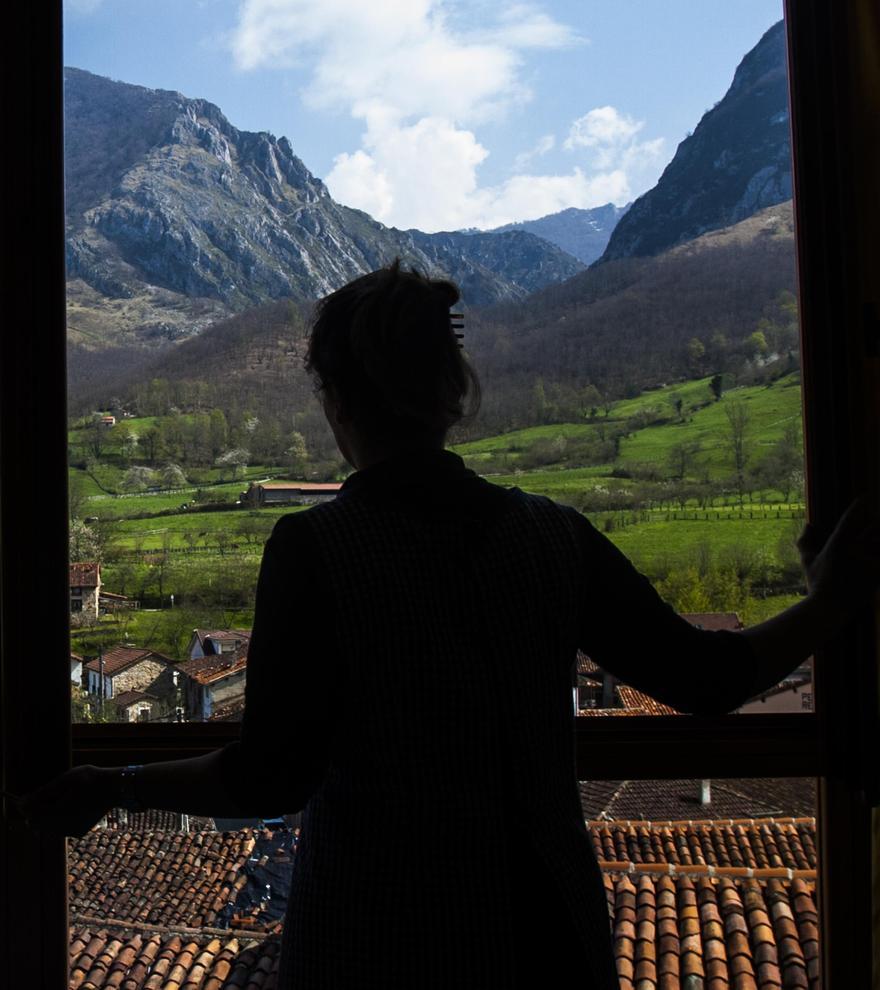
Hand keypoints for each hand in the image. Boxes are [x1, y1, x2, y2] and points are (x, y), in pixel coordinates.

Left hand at [17, 765, 116, 837]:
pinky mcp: (79, 833)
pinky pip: (61, 829)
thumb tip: (22, 803)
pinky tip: (72, 806)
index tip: (30, 795)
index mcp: (57, 814)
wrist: (115, 788)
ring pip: (48, 827)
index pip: (30, 816)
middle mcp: (62, 827)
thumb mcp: (65, 780)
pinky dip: (60, 820)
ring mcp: (71, 832)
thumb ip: (42, 793)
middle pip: (37, 824)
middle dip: (38, 811)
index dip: (27, 806)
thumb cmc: (90, 779)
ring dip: (48, 816)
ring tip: (63, 799)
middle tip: (50, 795)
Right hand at [798, 498, 879, 613]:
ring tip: (878, 535)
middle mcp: (854, 551)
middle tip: (877, 520)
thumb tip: (810, 523)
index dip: (858, 506)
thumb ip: (806, 541)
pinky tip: (879, 555)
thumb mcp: (808, 561)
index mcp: (837, 545)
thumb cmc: (817, 584)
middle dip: (877, 522)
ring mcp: (867, 563)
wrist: (829, 608)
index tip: (864, 497)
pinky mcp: (877, 575)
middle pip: (874, 528)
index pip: (849, 519)